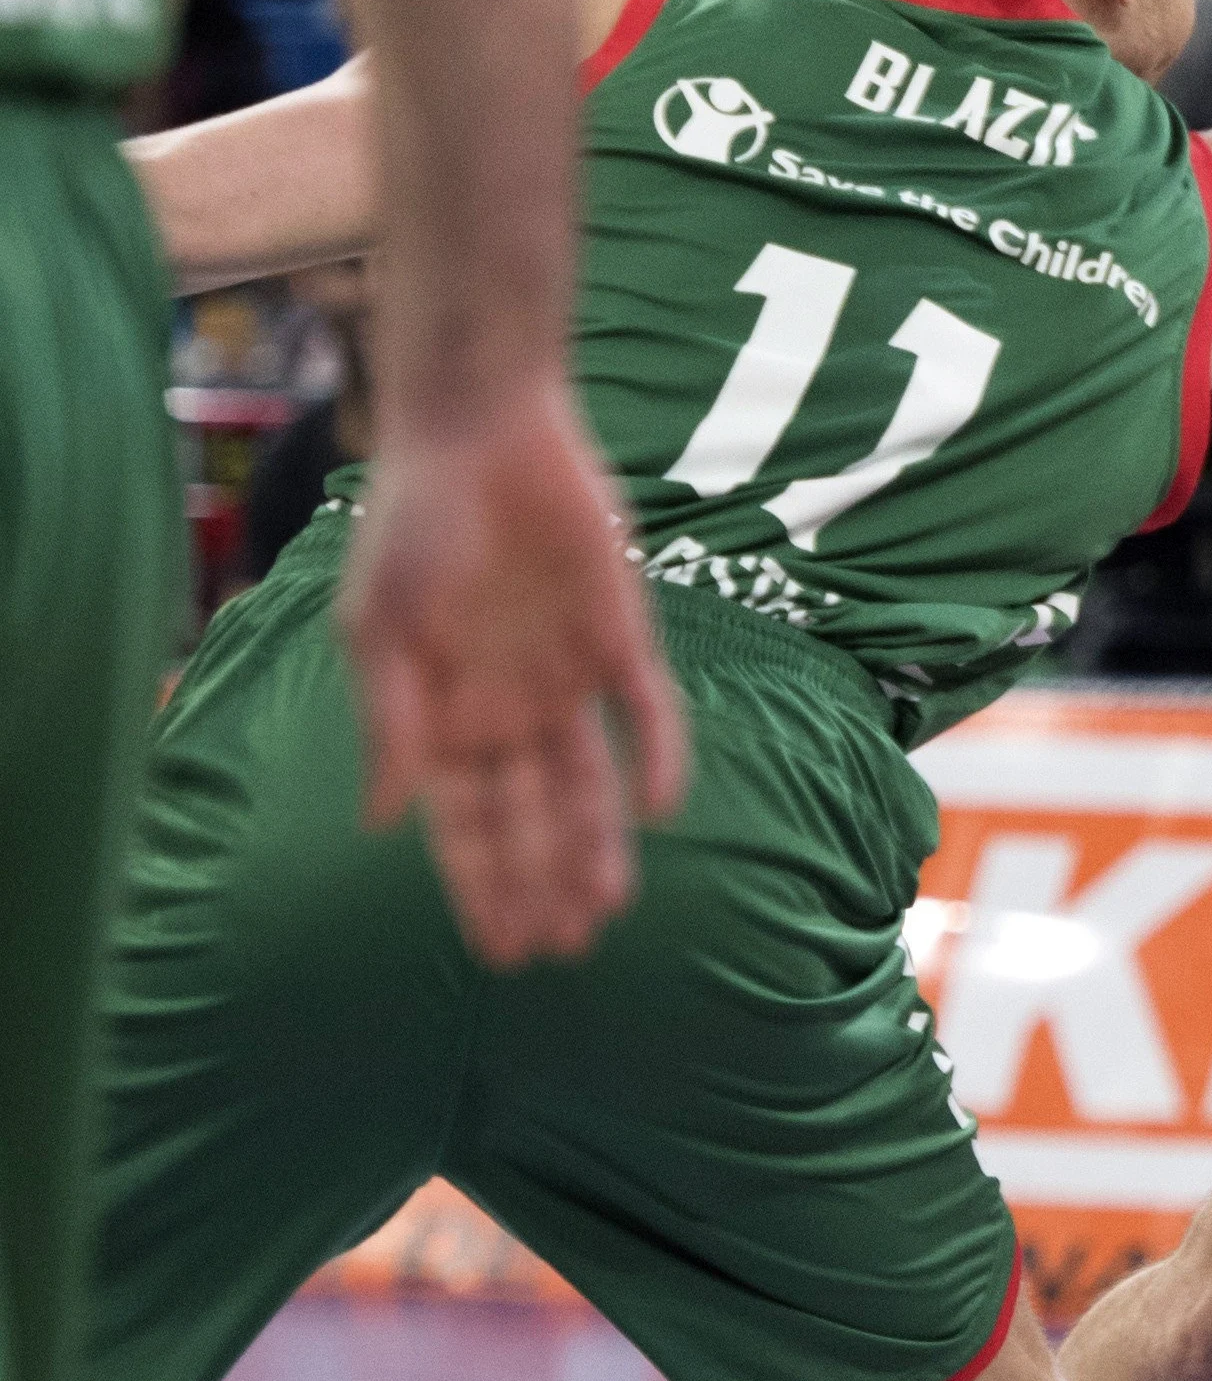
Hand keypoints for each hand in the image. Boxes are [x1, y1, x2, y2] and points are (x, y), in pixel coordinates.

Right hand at [342, 377, 689, 968]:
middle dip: (542, 882)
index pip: (465, 823)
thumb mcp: (381, 627)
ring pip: (589, 783)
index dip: (482, 884)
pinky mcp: (621, 638)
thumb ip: (390, 723)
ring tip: (606, 910)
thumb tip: (381, 822)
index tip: (499, 948)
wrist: (480, 432)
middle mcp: (505, 708)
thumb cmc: (412, 525)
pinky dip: (657, 758)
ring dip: (598, 844)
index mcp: (439, 713)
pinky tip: (660, 809)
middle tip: (562, 948)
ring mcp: (565, 677)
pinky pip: (646, 712)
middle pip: (531, 817)